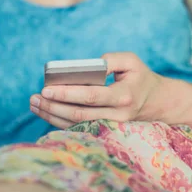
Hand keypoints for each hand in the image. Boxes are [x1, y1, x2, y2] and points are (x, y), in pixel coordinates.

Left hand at [29, 52, 165, 128]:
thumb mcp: (131, 61)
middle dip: (53, 106)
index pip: (91, 96)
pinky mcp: (105, 131)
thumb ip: (110, 60)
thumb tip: (87, 67)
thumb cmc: (139, 77)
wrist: (156, 102)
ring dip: (52, 116)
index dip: (67, 93)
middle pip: (79, 114)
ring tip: (34, 104)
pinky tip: (45, 112)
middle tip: (34, 97)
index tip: (46, 88)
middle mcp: (118, 115)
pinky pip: (79, 128)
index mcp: (124, 95)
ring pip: (76, 124)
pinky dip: (60, 121)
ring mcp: (111, 127)